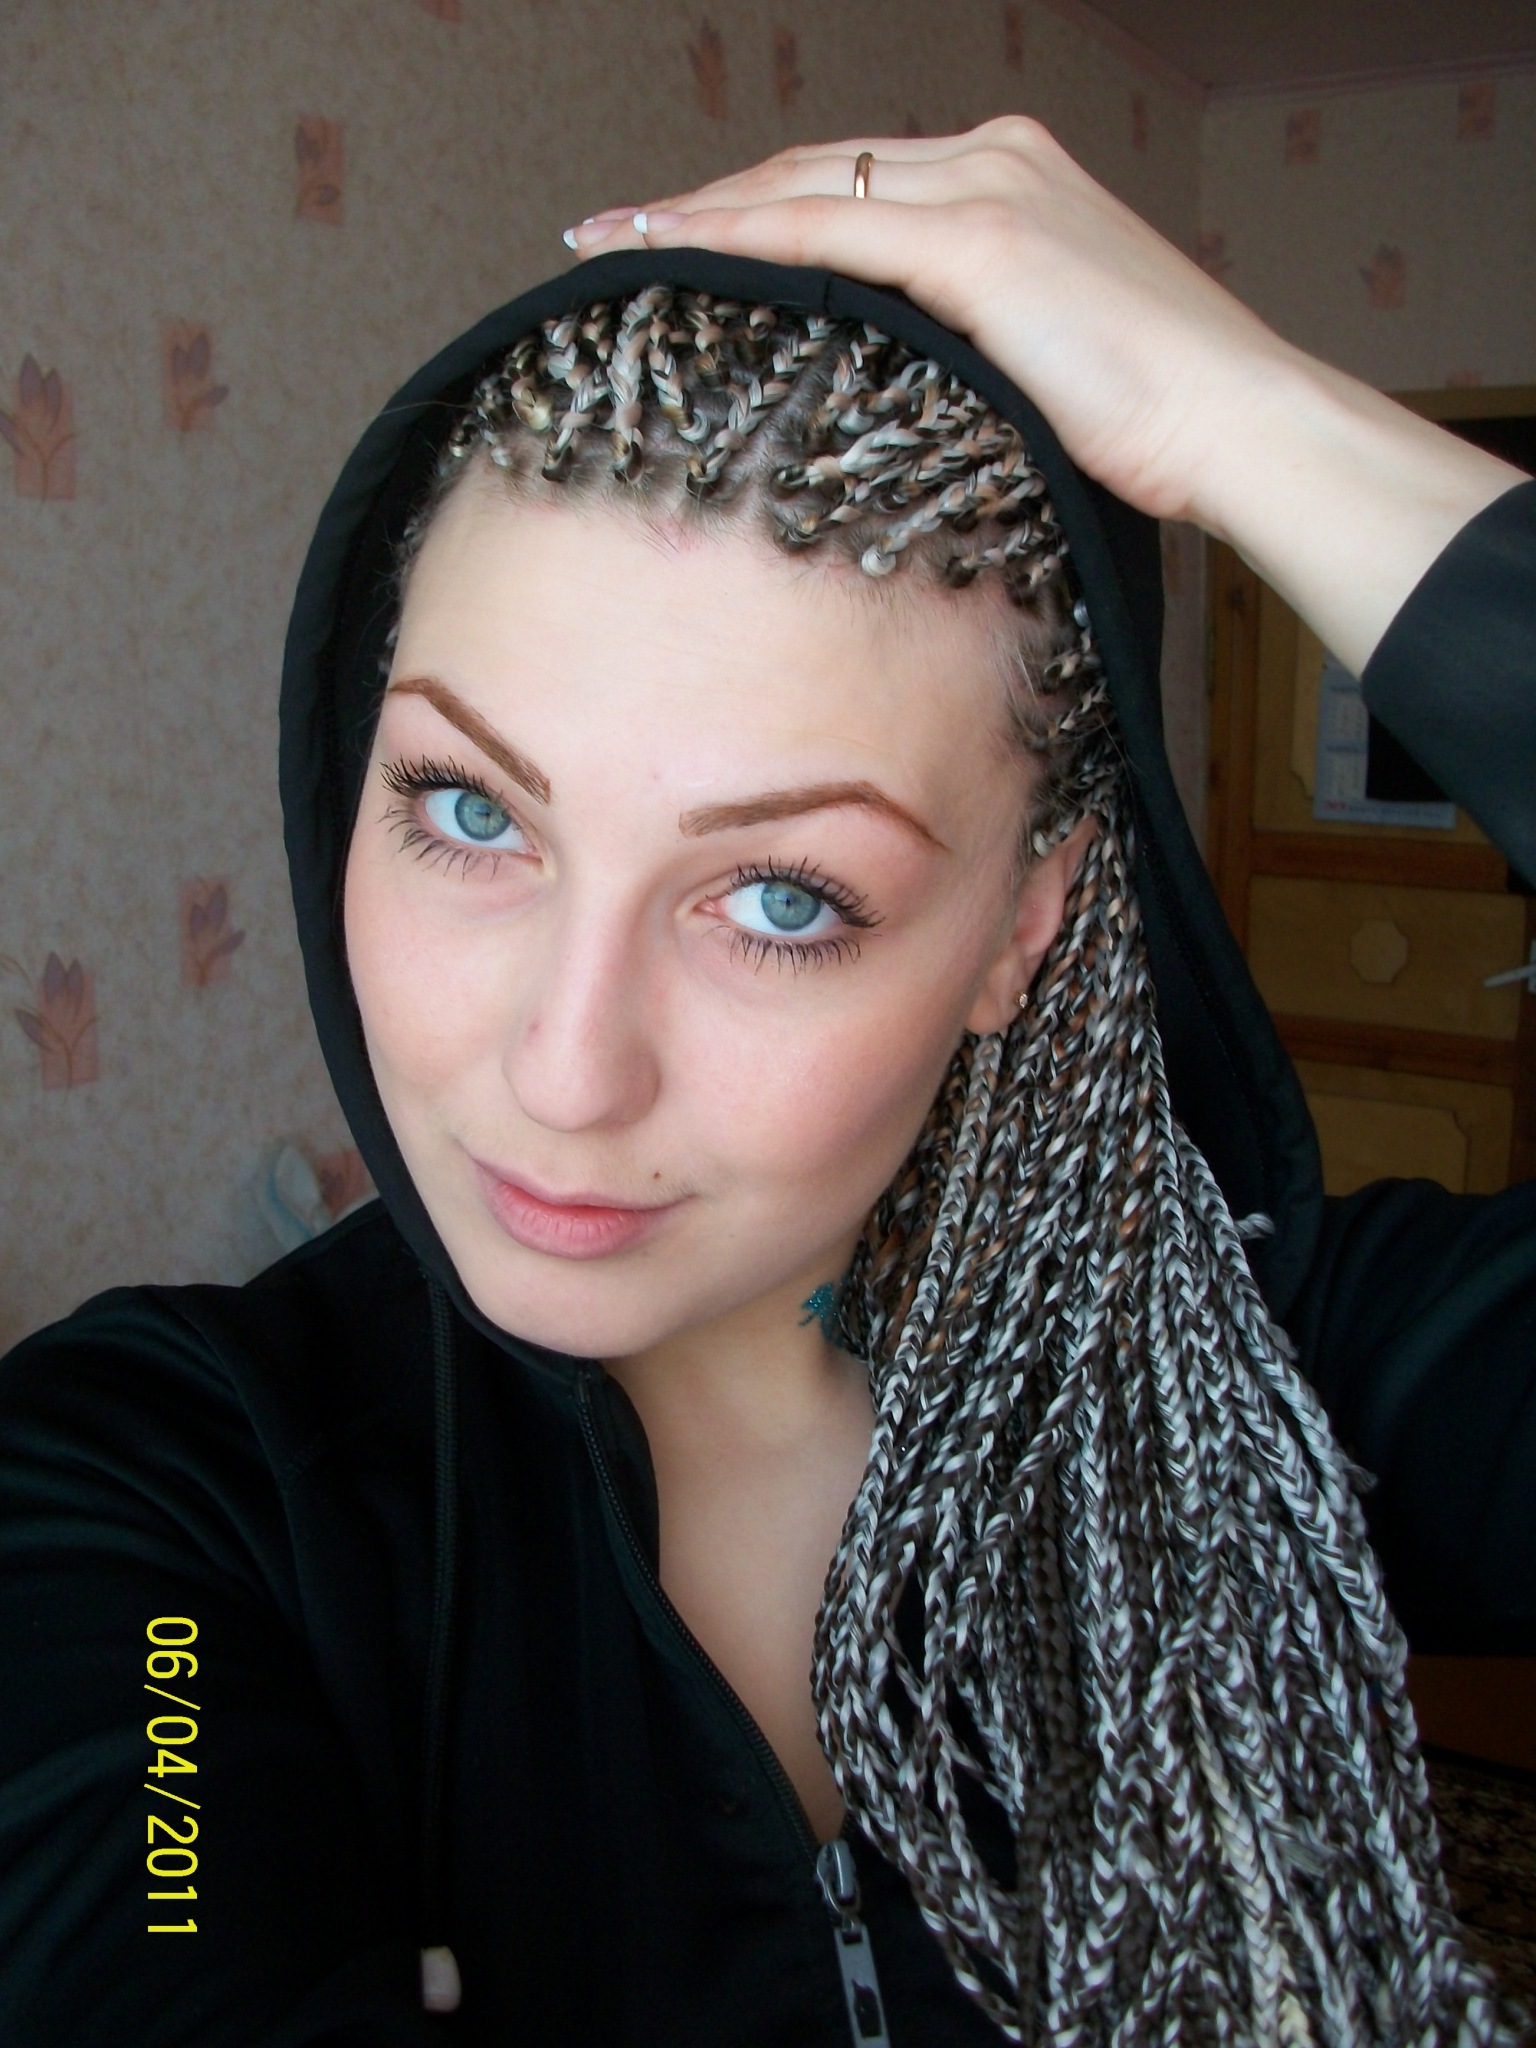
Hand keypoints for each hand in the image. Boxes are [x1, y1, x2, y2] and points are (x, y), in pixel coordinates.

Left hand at [565, 118, 1278, 528]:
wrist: (1237, 423)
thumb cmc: (1157, 423)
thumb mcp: (1048, 368)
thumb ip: (972, 351)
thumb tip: (898, 394)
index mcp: (1012, 181)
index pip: (854, 185)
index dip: (758, 208)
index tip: (684, 240)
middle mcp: (993, 160)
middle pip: (813, 169)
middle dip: (707, 201)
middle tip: (616, 233)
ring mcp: (987, 190)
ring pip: (804, 186)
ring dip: (698, 213)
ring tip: (612, 240)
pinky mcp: (983, 241)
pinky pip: (827, 229)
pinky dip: (740, 235)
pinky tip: (672, 250)